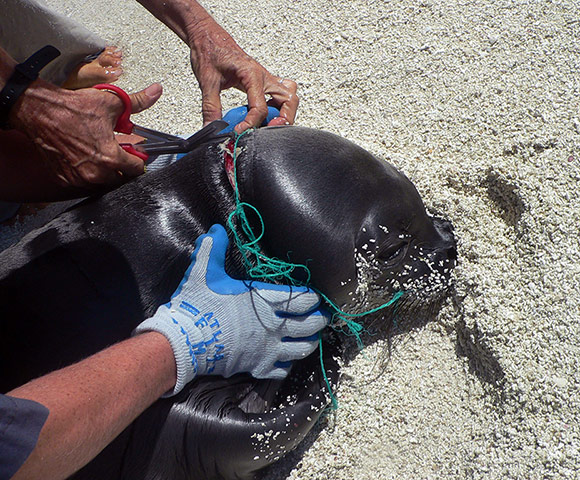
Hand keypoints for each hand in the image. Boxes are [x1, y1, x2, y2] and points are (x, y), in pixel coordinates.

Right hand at [9, 81, 162, 188]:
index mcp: (110, 158)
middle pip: (121, 177)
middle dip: (122, 165)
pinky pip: (84, 182)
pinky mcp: (65, 179)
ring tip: (99, 151)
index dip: (137, 157)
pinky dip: (88, 172)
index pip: (137, 169)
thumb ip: (138, 102)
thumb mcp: (112, 102)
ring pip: (103, 181)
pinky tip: (85, 156)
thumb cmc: (72, 108)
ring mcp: (79, 179)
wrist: (39, 112)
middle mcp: (96, 173)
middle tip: (116, 150)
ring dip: (106, 170)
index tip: (134, 151)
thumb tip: (156, 92)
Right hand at [135, 224, 327, 394]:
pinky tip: (287, 358)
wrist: (183, 342)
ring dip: (310, 342)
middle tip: (323, 315)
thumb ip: (213, 248)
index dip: (313, 297)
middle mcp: (272, 326)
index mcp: (264, 301)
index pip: (302, 299)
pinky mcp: (257, 367)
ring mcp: (267, 349)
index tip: (315, 296)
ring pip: (302, 349)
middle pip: (310, 324)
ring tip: (312, 337)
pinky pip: (283, 369)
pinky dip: (288, 363)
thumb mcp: (203, 271)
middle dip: (320, 319)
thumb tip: (217, 228)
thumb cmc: (197, 305)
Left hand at [188, 17, 298, 132]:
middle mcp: (264, 76)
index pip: (260, 107)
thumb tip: (211, 129)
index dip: (250, 124)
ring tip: (269, 125)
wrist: (210, 38)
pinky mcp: (264, 82)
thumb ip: (211, 108)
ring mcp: (267, 79)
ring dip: (285, 114)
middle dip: (282, 119)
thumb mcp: (207, 82)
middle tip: (267, 130)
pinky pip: (282, 96)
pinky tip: (265, 115)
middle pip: (289, 100)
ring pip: (290, 98)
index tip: (239, 131)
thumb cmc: (211, 52)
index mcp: (252, 75)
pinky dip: (280, 108)